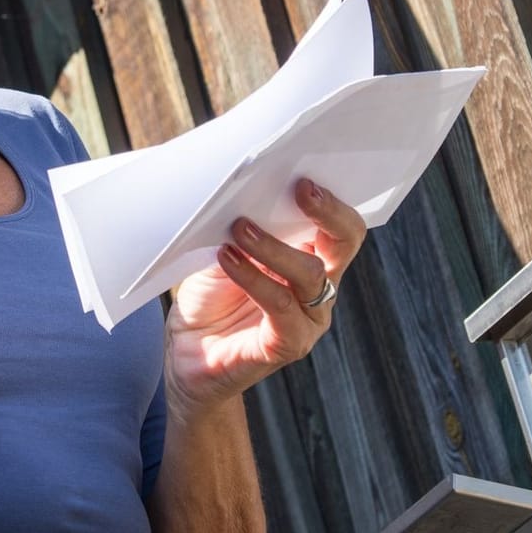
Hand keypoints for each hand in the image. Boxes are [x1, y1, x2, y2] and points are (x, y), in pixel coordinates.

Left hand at [163, 179, 366, 417]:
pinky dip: (254, 279)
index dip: (332, 202)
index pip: (342, 228)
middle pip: (343, 244)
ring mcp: (309, 319)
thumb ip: (246, 226)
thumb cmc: (210, 298)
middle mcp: (320, 289)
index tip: (305, 177)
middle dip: (326, 213)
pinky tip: (227, 259)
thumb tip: (246, 188)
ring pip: (310, 274)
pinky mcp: (288, 345)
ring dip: (273, 246)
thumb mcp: (226, 250)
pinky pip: (281, 306)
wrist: (188, 355)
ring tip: (239, 228)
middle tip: (298, 188)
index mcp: (312, 259)